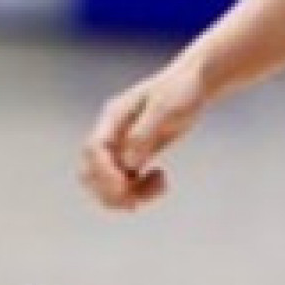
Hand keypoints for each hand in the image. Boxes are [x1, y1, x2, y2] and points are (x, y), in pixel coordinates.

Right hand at [80, 56, 210, 209]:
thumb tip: (129, 163)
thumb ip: (145, 133)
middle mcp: (112, 134)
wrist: (193, 84)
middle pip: (90, 172)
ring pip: (108, 184)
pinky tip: (162, 180)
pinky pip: (128, 184)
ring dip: (129, 194)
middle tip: (135, 201)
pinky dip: (141, 191)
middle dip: (109, 192)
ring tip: (160, 184)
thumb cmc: (181, 90)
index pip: (93, 150)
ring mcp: (122, 147)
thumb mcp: (166, 108)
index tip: (125, 186)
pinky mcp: (136, 156)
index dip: (104, 172)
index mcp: (114, 117)